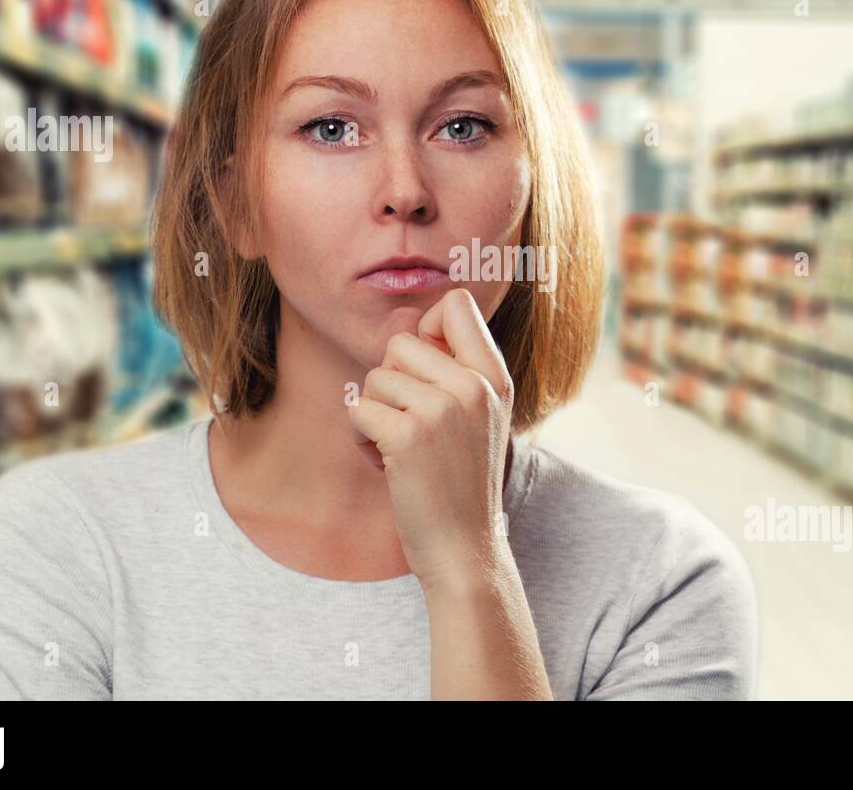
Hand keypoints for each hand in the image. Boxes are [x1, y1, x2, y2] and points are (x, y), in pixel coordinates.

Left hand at [346, 288, 515, 593]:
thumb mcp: (478, 417)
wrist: (465, 549)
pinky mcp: (409, 435)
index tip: (423, 369)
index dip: (425, 329)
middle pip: (399, 343)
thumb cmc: (461, 483)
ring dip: (374, 414)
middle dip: (390, 384)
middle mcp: (474, 385)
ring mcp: (443, 408)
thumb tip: (404, 330)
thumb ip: (455, 371)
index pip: (455, 304)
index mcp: (495, 377)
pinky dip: (360, 438)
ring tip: (400, 449)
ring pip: (374, 378)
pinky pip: (358, 410)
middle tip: (408, 424)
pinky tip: (387, 464)